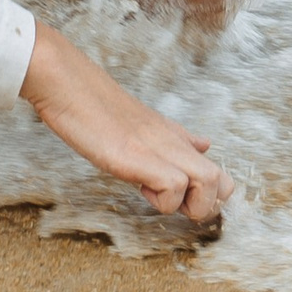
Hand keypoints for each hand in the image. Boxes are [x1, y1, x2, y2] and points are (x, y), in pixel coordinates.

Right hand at [21, 23, 232, 225]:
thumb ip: (177, 137)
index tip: (178, 202)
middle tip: (171, 206)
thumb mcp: (146, 123)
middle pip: (223, 183)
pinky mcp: (139, 156)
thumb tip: (204, 144)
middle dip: (206, 208)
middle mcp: (175, 142)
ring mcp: (160, 148)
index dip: (207, 198)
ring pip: (211, 183)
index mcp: (175, 138)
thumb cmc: (95, 106)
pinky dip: (161, 200)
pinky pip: (173, 186)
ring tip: (154, 195)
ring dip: (188, 205)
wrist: (69, 84)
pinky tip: (138, 186)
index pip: (219, 174)